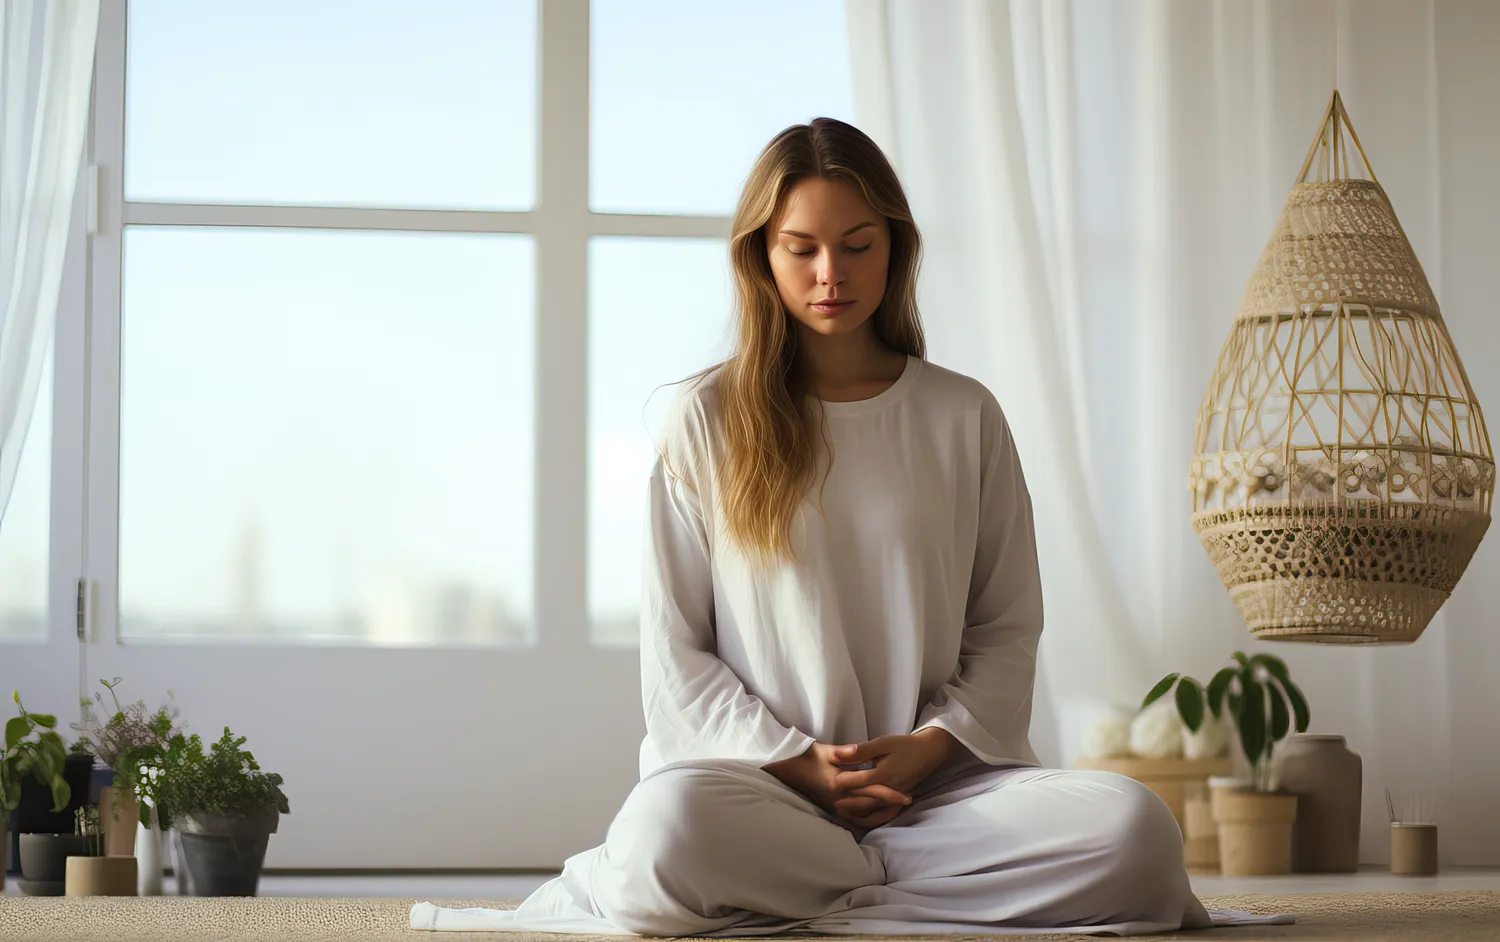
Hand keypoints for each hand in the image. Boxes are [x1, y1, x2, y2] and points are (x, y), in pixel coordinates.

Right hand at [763, 742, 913, 828]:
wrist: (785, 769)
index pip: (870, 790)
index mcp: (839, 783)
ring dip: (880, 814)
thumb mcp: (825, 750)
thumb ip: (845, 752)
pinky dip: (866, 820)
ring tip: (895, 810)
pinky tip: (875, 816)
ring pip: (863, 816)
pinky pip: (852, 819)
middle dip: (890, 805)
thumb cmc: (805, 757)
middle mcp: (837, 799)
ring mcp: (833, 806)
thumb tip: (858, 749)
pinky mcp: (830, 809)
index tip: (906, 796)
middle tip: (907, 801)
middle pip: (870, 805)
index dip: (890, 793)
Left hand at [829, 729, 956, 820]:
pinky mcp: (897, 803)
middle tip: (823, 797)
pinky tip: (855, 817)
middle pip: (859, 802)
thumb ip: (859, 751)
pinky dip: (867, 819)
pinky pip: (880, 817)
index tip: (822, 779)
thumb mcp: (882, 743)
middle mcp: (888, 791)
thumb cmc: (905, 745)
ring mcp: (894, 800)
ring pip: (868, 813)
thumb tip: (836, 755)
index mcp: (883, 775)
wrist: (929, 753)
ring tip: (834, 809)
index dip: (837, 781)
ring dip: (851, 813)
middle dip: (840, 799)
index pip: (854, 782)